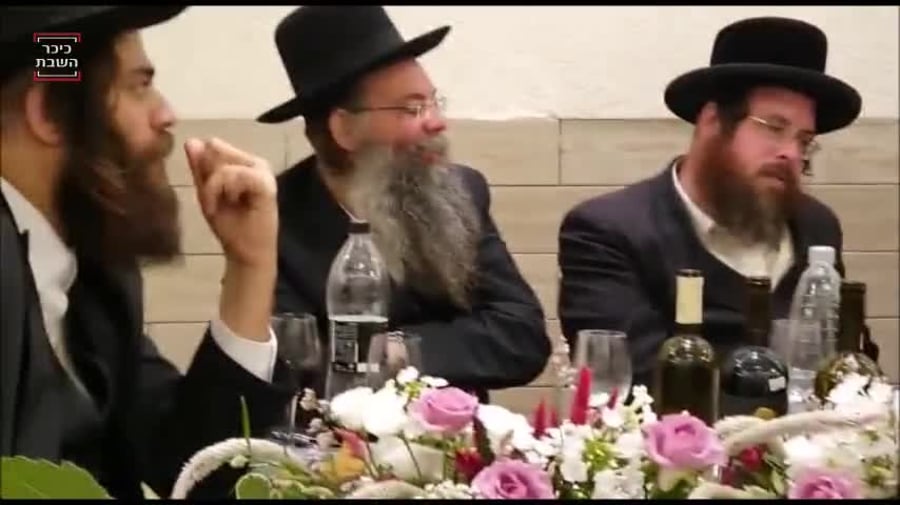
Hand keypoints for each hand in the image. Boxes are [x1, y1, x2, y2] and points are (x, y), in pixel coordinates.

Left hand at [184, 137, 277, 267]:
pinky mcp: (266, 184)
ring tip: (218, 207)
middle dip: (208, 179)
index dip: (203, 168)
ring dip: (213, 188)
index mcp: (244, 162)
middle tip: (213, 203)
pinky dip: (223, 191)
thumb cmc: (230, 226)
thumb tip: (191, 140)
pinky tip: (229, 205)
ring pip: (224, 165)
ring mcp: (263, 172)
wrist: (246, 253)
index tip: (207, 194)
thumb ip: (200, 168)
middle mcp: (256, 162)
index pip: (214, 146)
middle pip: (217, 151)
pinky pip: (235, 175)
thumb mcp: (207, 193)